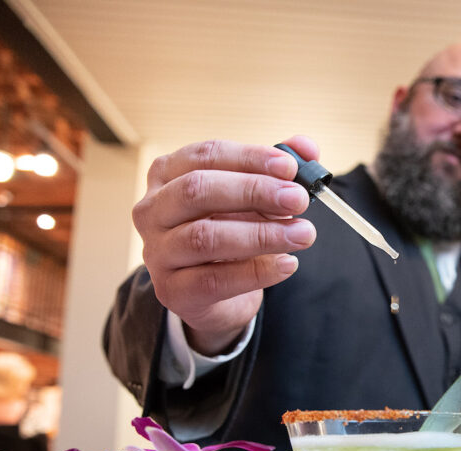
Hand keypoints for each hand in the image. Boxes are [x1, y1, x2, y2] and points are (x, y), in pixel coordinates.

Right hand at [133, 135, 318, 354]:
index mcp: (168, 175)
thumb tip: (307, 147)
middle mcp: (153, 210)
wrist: (213, 294)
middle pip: (198, 191)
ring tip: (303, 234)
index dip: (249, 158)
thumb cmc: (229, 232)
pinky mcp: (173, 290)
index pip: (206, 155)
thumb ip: (276, 171)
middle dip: (254, 192)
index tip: (290, 167)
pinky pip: (215, 280)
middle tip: (298, 199)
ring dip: (262, 234)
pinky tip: (287, 264)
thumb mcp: (251, 197)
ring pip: (205, 237)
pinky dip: (256, 272)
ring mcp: (158, 252)